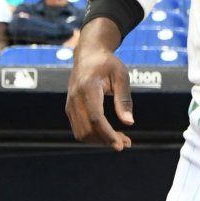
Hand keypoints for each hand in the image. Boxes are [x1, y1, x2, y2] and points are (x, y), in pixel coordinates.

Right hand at [66, 20, 133, 150]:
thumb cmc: (108, 64)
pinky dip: (94, 137)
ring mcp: (70, 105)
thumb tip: (129, 123)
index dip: (108, 134)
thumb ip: (124, 99)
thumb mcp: (121, 76)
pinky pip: (79, 130)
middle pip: (88, 129)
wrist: (88, 55)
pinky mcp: (69, 110)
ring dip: (101, 141)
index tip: (121, 145)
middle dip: (107, 140)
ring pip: (82, 134)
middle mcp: (75, 98)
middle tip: (128, 143)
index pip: (96, 117)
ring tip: (121, 139)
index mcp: (88, 88)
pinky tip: (109, 134)